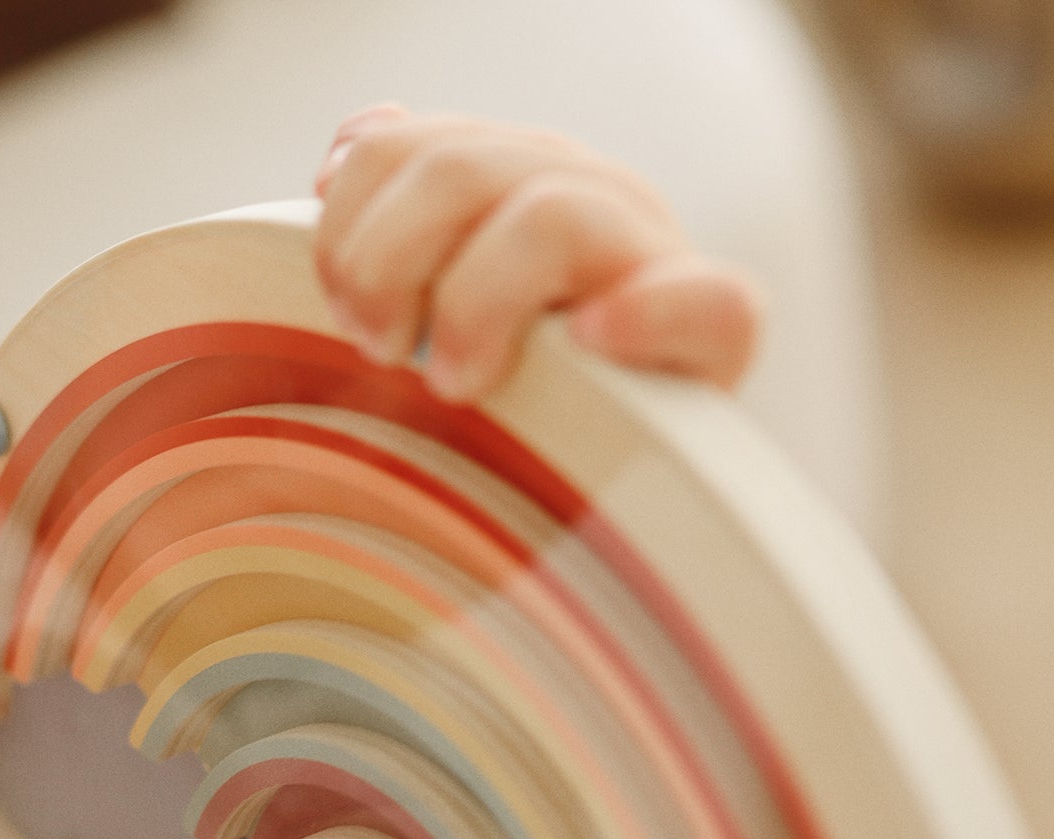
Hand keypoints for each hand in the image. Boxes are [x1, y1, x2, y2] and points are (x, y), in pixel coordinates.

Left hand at [313, 105, 763, 401]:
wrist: (626, 475)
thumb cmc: (513, 403)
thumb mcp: (434, 304)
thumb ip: (390, 222)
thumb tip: (338, 160)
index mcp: (512, 180)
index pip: (405, 148)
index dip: (349, 225)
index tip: (341, 308)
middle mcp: (582, 195)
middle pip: (459, 171)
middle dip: (387, 266)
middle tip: (379, 352)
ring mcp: (651, 255)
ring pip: (551, 218)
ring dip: (476, 304)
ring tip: (454, 383)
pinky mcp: (715, 330)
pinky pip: (706, 298)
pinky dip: (642, 314)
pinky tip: (592, 342)